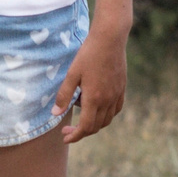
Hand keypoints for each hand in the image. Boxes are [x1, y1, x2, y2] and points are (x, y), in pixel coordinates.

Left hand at [53, 25, 127, 142]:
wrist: (110, 39)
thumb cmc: (88, 54)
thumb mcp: (72, 74)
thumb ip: (64, 95)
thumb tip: (55, 114)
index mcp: (94, 98)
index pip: (85, 127)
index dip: (75, 135)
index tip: (65, 137)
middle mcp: (107, 100)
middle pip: (96, 126)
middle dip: (82, 132)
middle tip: (68, 129)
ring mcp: (116, 94)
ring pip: (107, 120)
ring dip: (94, 124)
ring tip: (82, 116)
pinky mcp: (121, 88)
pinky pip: (116, 109)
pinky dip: (107, 115)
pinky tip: (98, 108)